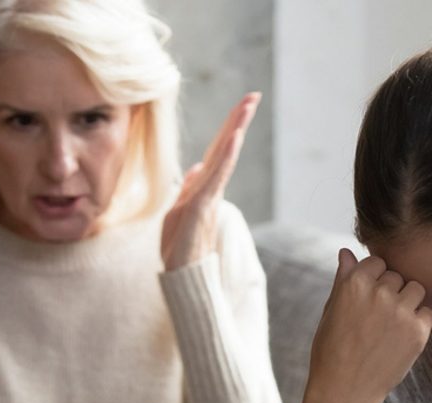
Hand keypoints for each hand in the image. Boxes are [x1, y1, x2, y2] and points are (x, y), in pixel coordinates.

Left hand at [161, 92, 259, 269]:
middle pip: (225, 148)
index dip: (227, 128)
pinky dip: (225, 157)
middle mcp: (210, 189)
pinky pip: (215, 177)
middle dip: (238, 120)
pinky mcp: (202, 208)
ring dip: (235, 130)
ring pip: (223, 157)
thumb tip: (196, 168)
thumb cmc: (179, 249)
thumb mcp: (177, 212)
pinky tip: (234, 139)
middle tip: (254, 95)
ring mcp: (208, 197)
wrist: (181, 277)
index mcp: (203, 188)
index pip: (216, 152)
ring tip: (247, 107)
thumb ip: (188, 189)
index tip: (242, 104)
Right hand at [305, 249, 431, 402]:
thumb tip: (346, 252)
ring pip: (416, 290)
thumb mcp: (331, 310)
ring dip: (408, 302)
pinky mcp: (417, 331)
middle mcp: (378, 292)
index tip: (367, 300)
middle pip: (397, 276)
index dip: (374, 280)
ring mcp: (400, 311)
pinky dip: (418, 322)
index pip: (377, 262)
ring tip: (391, 326)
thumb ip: (343, 278)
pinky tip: (400, 338)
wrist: (344, 391)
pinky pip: (427, 313)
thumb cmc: (332, 351)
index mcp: (353, 283)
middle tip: (377, 319)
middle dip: (391, 291)